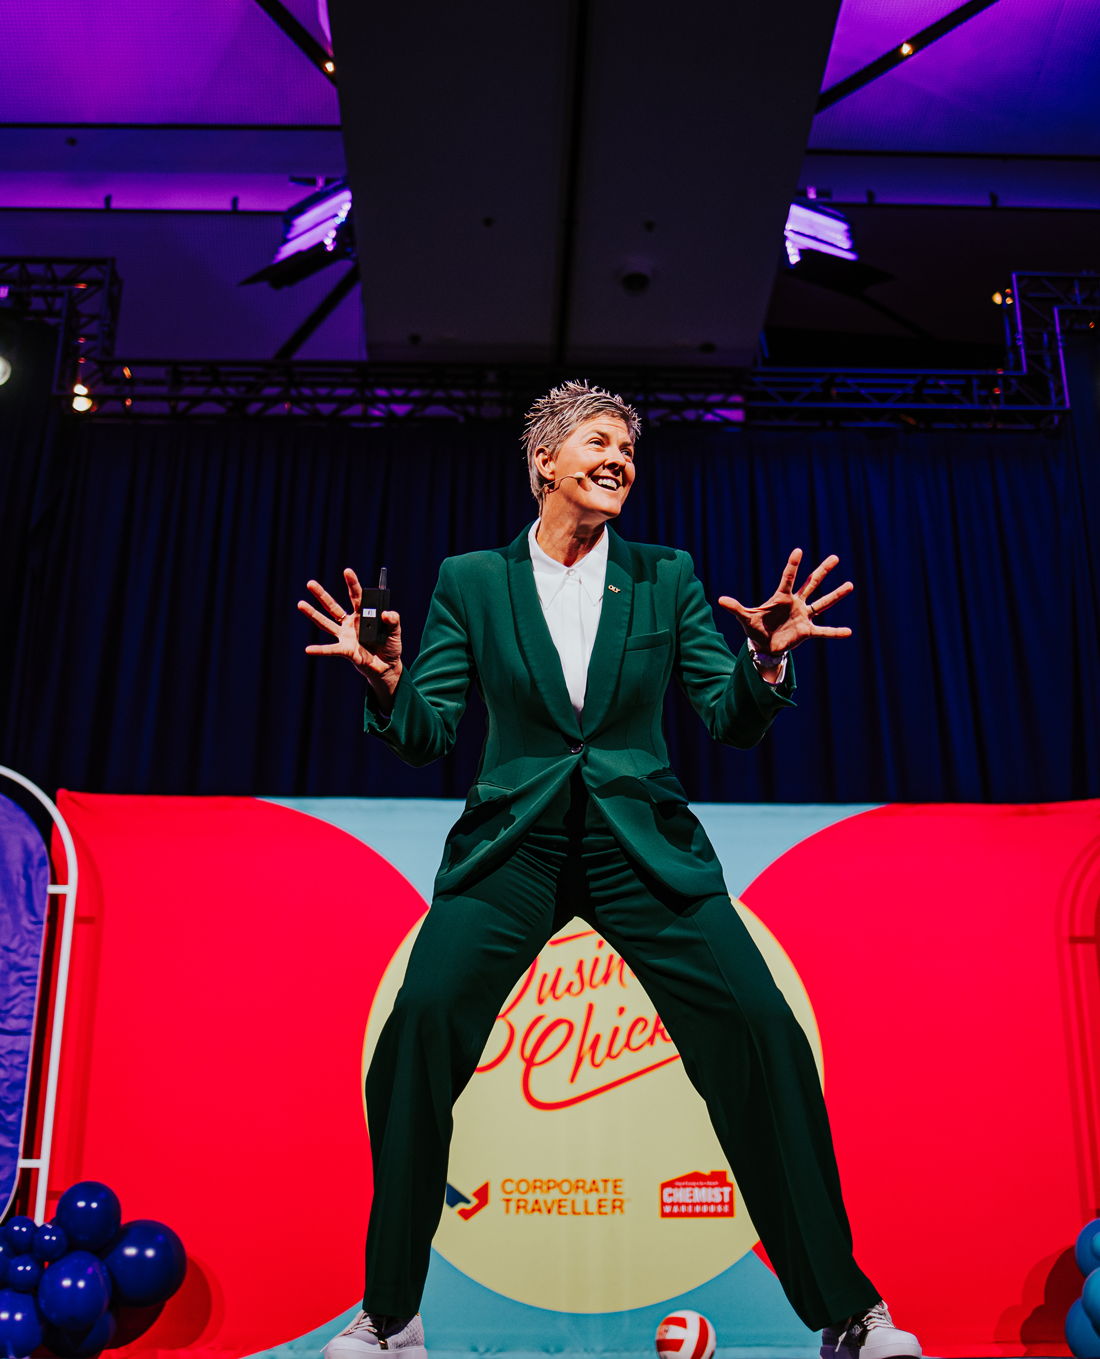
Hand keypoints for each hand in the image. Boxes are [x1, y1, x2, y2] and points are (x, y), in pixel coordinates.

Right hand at [298, 569, 402, 707]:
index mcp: (363, 615)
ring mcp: (346, 637)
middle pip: (333, 607)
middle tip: (310, 583)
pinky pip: (331, 649)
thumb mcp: (395, 632)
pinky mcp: (346, 651)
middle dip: (322, 595)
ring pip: (326, 624)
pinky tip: (308, 649)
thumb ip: (393, 621)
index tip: (347, 571)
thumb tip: (386, 613)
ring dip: (313, 614)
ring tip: (300, 604)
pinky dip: (320, 650)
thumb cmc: (390, 646)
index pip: (356, 596)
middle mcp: (350, 623)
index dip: (352, 584)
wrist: (388, 667)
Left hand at [718, 548, 852, 654]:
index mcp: (781, 597)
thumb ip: (736, 608)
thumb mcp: (745, 618)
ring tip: (850, 585)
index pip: (788, 578)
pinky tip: (849, 631)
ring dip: (836, 595)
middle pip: (811, 584)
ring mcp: (803, 616)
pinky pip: (824, 631)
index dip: (792, 565)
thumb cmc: (756, 628)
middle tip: (835, 557)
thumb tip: (720, 600)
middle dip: (822, 571)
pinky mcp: (807, 631)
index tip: (798, 551)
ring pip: (822, 603)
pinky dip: (835, 632)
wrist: (764, 645)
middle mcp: (796, 603)